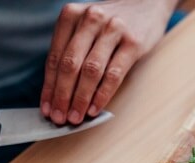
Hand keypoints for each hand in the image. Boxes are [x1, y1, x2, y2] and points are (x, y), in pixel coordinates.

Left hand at [41, 0, 174, 125]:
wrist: (147, 4)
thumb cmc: (112, 23)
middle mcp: (90, 19)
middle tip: (59, 118)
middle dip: (62, 95)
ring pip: (91, 71)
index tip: (47, 109)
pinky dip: (102, 95)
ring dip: (81, 98)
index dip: (49, 87)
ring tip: (75, 118)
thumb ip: (72, 51)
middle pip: (71, 64)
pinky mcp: (134, 42)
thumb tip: (58, 92)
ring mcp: (113, 29)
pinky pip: (114, 74)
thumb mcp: (87, 28)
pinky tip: (95, 108)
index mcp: (71, 15)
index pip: (55, 57)